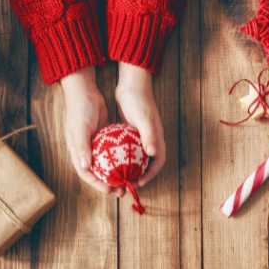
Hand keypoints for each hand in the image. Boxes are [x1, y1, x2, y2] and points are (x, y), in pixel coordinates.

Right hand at [61, 68, 118, 194]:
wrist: (85, 93)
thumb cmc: (80, 110)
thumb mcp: (81, 129)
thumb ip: (81, 148)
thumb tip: (85, 167)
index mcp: (77, 153)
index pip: (87, 175)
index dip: (98, 185)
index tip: (111, 190)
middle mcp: (85, 152)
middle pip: (97, 173)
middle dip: (109, 183)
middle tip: (122, 190)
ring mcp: (94, 146)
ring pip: (106, 165)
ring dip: (115, 174)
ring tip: (128, 181)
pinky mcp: (102, 139)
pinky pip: (112, 154)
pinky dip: (119, 160)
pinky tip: (131, 164)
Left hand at [116, 63, 165, 186]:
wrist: (132, 85)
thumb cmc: (139, 101)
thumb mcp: (144, 119)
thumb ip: (149, 136)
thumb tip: (154, 154)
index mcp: (157, 139)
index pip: (158, 163)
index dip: (150, 175)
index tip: (138, 183)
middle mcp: (151, 140)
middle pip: (148, 163)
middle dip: (139, 175)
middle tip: (126, 183)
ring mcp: (142, 136)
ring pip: (137, 158)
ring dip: (130, 168)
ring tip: (118, 176)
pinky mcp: (132, 133)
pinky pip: (128, 150)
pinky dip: (122, 157)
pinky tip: (110, 161)